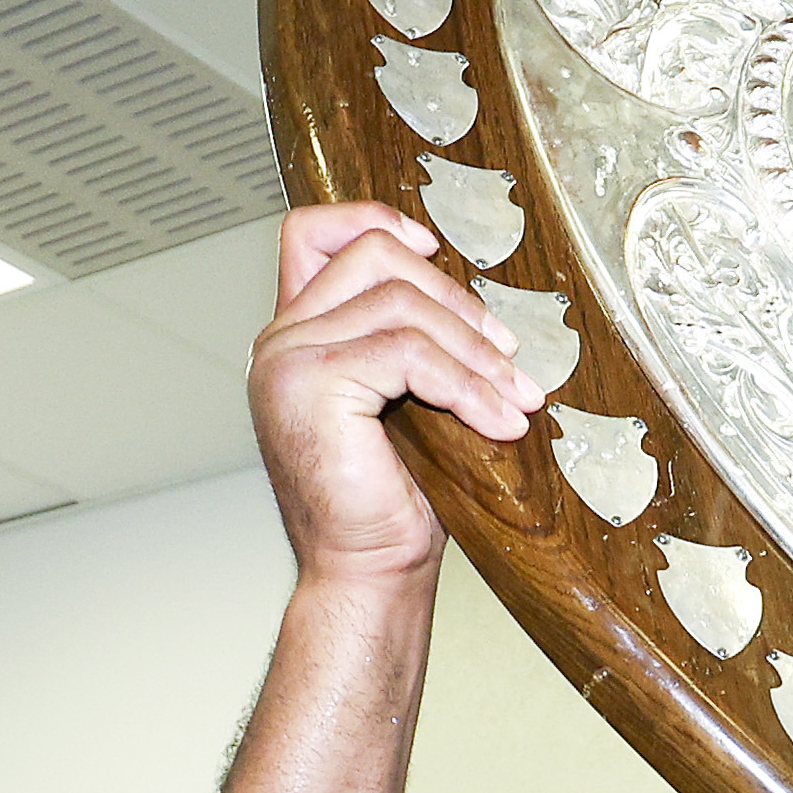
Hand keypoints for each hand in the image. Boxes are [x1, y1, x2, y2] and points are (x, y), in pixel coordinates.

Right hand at [252, 202, 530, 582]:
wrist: (368, 573)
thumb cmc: (392, 504)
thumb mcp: (408, 404)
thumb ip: (413, 344)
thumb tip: (476, 305)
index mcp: (296, 337)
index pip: (312, 233)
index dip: (375, 219)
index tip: (435, 251)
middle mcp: (280, 340)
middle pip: (374, 255)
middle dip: (456, 301)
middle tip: (507, 358)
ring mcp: (287, 359)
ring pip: (401, 302)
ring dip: (473, 351)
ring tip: (512, 401)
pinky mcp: (311, 383)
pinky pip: (408, 353)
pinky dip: (465, 385)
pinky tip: (497, 422)